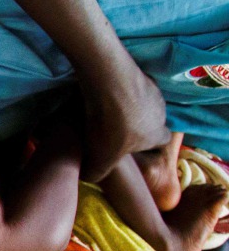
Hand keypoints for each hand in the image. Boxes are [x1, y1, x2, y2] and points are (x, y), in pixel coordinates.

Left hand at [79, 62, 169, 181]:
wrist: (109, 83)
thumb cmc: (110, 126)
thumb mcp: (101, 158)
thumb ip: (97, 172)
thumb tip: (90, 178)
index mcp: (158, 134)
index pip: (161, 141)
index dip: (147, 144)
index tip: (129, 145)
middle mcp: (161, 112)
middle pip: (151, 120)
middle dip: (135, 124)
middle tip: (112, 126)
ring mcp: (151, 90)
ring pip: (142, 101)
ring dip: (126, 105)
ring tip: (104, 108)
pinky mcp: (137, 72)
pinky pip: (129, 84)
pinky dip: (117, 89)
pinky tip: (100, 92)